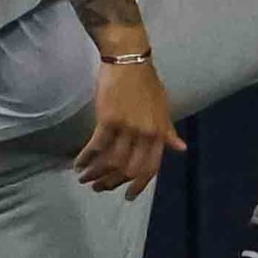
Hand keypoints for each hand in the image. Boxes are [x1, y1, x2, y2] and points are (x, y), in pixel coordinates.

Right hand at [72, 58, 186, 198]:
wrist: (129, 61)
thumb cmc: (146, 82)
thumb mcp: (163, 108)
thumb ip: (168, 131)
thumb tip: (181, 148)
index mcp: (160, 133)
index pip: (151, 168)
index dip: (139, 185)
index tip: (128, 196)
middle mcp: (145, 134)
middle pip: (128, 169)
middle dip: (112, 182)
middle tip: (99, 188)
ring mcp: (127, 128)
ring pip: (111, 161)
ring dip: (95, 173)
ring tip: (84, 178)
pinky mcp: (108, 120)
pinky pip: (96, 147)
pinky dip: (85, 158)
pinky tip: (77, 163)